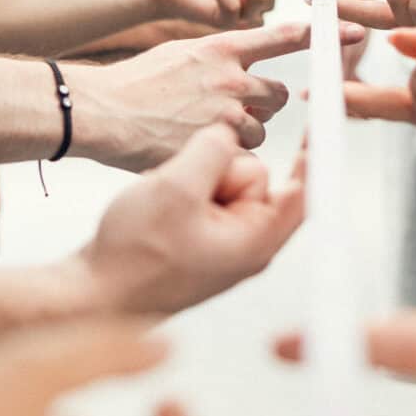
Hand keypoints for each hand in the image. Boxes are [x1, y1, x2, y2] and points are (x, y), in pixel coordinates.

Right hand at [72, 21, 357, 172]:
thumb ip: (218, 57)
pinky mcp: (215, 147)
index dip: (326, 32)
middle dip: (264, 102)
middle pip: (279, 93)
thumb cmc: (134, 83)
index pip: (285, 36)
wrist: (101, 111)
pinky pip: (241, 154)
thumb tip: (241, 67)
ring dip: (243, 131)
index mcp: (221, 49)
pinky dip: (226, 155)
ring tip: (202, 128)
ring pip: (260, 126)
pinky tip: (196, 147)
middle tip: (232, 106)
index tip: (356, 29)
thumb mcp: (179, 51)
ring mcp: (224, 115)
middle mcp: (230, 79)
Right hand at [82, 125, 305, 314]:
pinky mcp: (201, 237)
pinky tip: (160, 205)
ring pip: (223, 181)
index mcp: (256, 240)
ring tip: (164, 202)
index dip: (313, 152)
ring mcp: (223, 242)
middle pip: (254, 177)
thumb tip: (226, 136)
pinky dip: (184, 190)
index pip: (304, 190)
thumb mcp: (175, 189)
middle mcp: (247, 244)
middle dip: (219, 169)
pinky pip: (204, 194)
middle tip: (183, 190)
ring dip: (195, 178)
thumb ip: (212, 152)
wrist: (93, 294)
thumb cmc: (133, 256)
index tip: (322, 121)